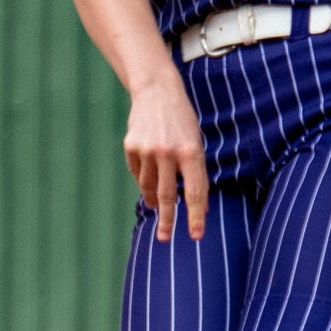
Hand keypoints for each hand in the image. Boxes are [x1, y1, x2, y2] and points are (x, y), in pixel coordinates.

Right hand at [125, 81, 207, 242]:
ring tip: (156, 207)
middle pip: (167, 195)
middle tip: (165, 238)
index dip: (195, 216)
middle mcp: (169, 152)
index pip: (195, 192)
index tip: (196, 236)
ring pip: (149, 186)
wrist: (157, 92)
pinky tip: (148, 178)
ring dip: (153, 200)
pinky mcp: (131, 146)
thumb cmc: (182, 122)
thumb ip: (197, 174)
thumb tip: (199, 208)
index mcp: (191, 152)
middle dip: (167, 220)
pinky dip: (143, 180)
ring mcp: (147, 149)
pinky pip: (137, 173)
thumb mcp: (196, 144)